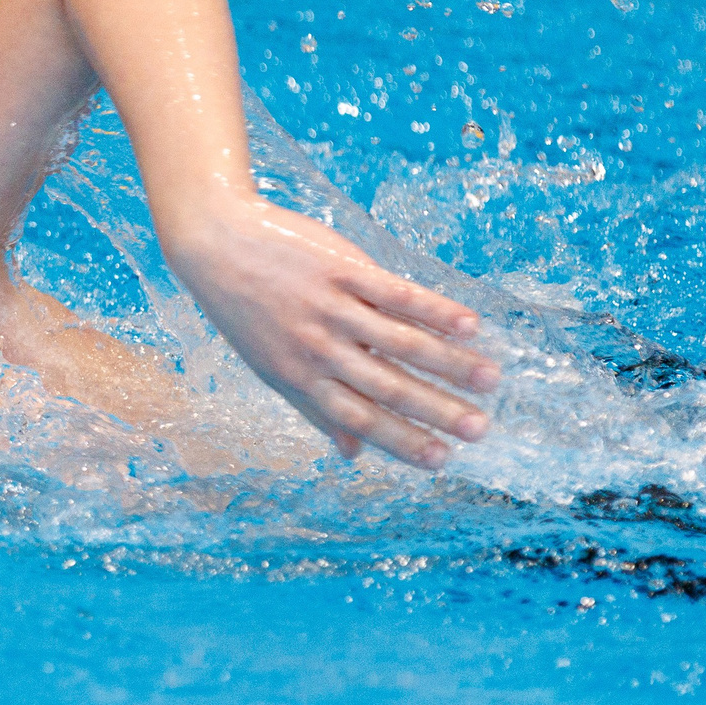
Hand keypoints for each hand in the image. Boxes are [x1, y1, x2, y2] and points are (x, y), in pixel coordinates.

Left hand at [166, 194, 500, 468]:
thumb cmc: (246, 312)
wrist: (215, 244)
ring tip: (491, 379)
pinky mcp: (341, 269)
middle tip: (480, 430)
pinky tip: (469, 324)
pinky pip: (395, 293)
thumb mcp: (271, 368)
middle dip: (438, 412)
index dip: (403, 441)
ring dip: (450, 363)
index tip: (443, 460)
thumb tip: (353, 454)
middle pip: (387, 386)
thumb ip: (314, 409)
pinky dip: (434, 310)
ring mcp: (331, 307)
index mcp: (301, 379)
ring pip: (400, 342)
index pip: (361, 418)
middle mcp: (318, 349)